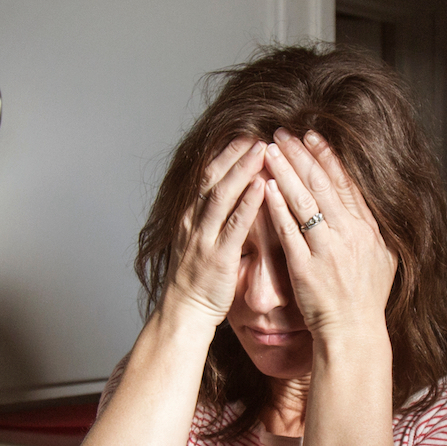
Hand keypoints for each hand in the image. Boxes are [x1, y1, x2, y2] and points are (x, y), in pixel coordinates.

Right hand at [162, 136, 267, 326]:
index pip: (206, 176)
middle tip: (256, 133)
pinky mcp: (218, 257)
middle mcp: (193, 222)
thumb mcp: (199, 241)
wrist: (184, 312)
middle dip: (234, 154)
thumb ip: (213, 219)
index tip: (244, 135)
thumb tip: (233, 196)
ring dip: (242, 170)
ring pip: (221, 195)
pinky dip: (248, 204)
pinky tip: (262, 187)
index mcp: (190, 217)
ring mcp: (203, 238)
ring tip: (262, 150)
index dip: (225, 154)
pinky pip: (234, 225)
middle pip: (212, 178)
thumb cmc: (197, 279)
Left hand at [261, 129, 396, 343]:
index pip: (345, 183)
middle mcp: (349, 235)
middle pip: (322, 185)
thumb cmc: (366, 298)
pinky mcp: (305, 267)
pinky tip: (266, 187)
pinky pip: (289, 231)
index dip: (327, 156)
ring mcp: (326, 250)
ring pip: (304, 202)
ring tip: (268, 151)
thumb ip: (374, 227)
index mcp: (367, 229)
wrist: (354, 332)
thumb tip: (369, 201)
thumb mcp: (384, 258)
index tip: (311, 135)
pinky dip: (277, 207)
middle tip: (282, 134)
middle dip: (300, 155)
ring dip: (285, 172)